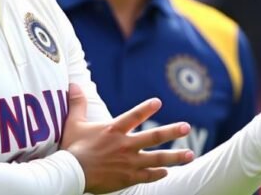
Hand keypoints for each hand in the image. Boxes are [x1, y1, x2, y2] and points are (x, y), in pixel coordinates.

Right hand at [61, 83, 194, 193]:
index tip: (158, 102)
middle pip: (154, 137)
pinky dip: (158, 173)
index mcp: (114, 129)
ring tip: (190, 154)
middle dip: (173, 131)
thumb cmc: (72, 148)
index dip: (147, 108)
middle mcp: (125, 144)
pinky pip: (148, 175)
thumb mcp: (74, 123)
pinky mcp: (128, 177)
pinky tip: (167, 172)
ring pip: (157, 158)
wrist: (70, 174)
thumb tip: (73, 83)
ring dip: (175, 156)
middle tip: (187, 127)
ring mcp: (129, 162)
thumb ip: (77, 103)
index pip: (134, 115)